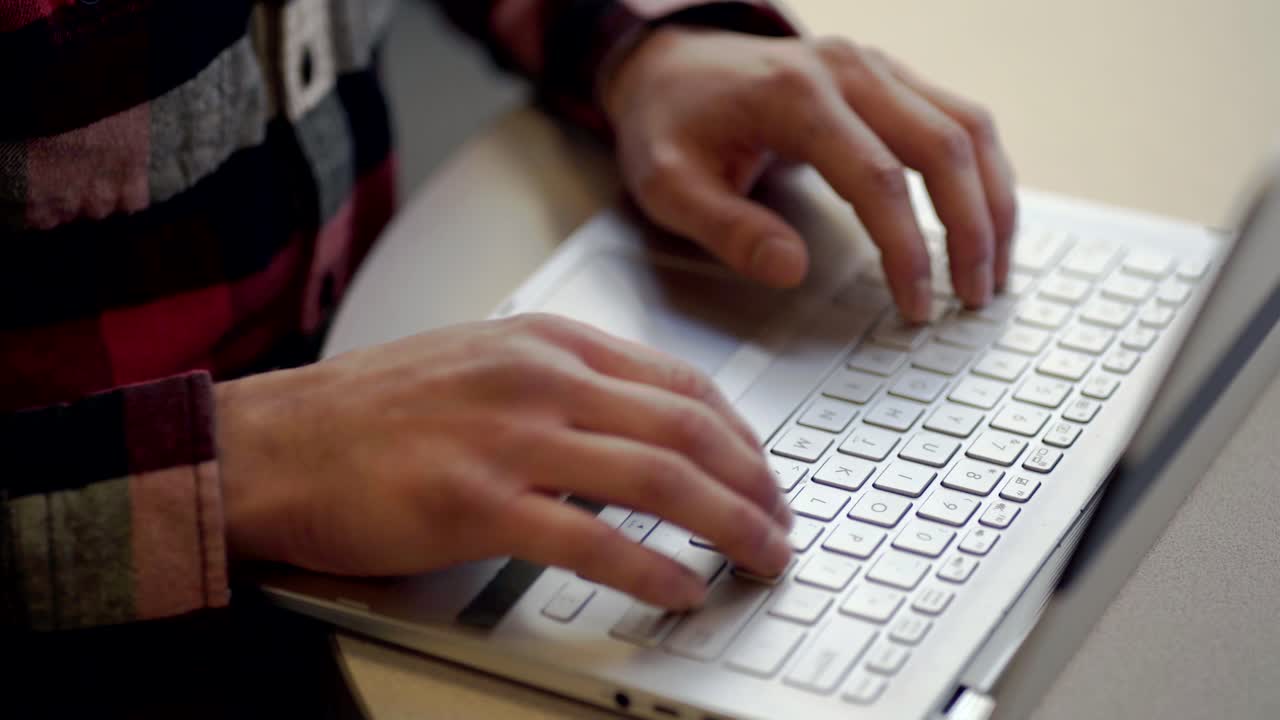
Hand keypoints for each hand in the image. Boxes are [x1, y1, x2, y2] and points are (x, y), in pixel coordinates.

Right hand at [215, 315, 791, 608]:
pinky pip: (594, 539)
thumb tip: (642, 431)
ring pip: (659, 478)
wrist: (275, 440)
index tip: (765, 475)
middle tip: (780, 526)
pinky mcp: (478, 502)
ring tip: (759, 558)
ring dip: (728, 525)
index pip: (682, 385)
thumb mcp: (484, 364)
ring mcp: (511, 437)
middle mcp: (542, 378)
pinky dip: (653, 569)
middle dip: (755, 484)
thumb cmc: (372, 410)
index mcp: (549, 343)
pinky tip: (683, 589)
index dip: (743, 438)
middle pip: (688, 430)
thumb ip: (565, 387)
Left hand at [605, 28, 1017, 321]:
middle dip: (971, 230)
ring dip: (994, 200)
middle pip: (944, 146)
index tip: (916, 305)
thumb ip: (726, 228)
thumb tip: (792, 269)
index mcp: (795, 95)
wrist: (670, 62)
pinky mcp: (890, 77)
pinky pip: (960, 118)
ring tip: (995, 268)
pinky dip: (984, 173)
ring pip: (968, 126)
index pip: (877, 178)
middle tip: (973, 297)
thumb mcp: (669, 184)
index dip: (906, 248)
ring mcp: (876, 67)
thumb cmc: (670, 124)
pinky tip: (986, 219)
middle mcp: (849, 70)